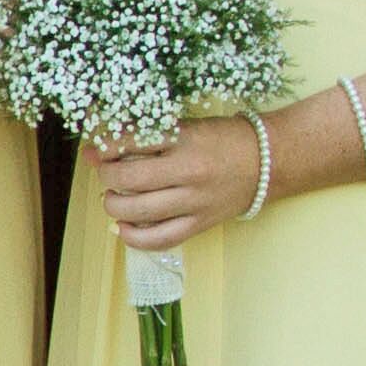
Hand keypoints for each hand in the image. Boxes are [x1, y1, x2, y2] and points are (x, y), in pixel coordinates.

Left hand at [90, 117, 270, 256]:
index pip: (131, 143)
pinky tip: (123, 226)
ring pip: (138, 211)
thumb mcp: (188, 126)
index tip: (96, 149)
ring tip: (112, 196)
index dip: (105, 147)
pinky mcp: (200, 223)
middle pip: (129, 179)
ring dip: (113, 205)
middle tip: (105, 172)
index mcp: (186, 140)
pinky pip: (159, 239)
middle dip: (106, 176)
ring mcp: (195, 202)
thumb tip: (105, 144)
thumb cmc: (225, 139)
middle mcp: (189, 172)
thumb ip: (150, 134)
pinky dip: (133, 237)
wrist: (269, 161)